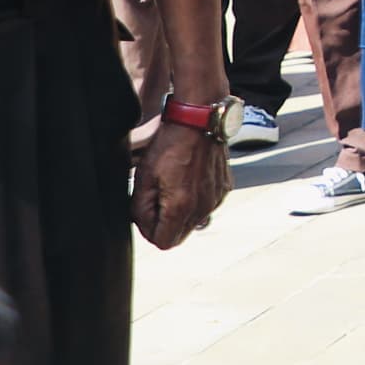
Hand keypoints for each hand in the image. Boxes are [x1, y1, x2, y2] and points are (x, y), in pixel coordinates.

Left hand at [130, 120, 226, 248]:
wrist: (198, 122)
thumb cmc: (169, 146)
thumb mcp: (144, 178)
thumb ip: (140, 210)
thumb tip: (145, 225)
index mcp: (181, 207)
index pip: (164, 243)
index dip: (150, 232)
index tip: (146, 213)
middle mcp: (202, 208)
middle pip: (179, 236)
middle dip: (165, 225)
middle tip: (157, 199)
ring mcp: (215, 199)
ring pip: (193, 223)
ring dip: (181, 214)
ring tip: (173, 187)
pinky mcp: (223, 189)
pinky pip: (206, 207)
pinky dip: (196, 201)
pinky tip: (189, 180)